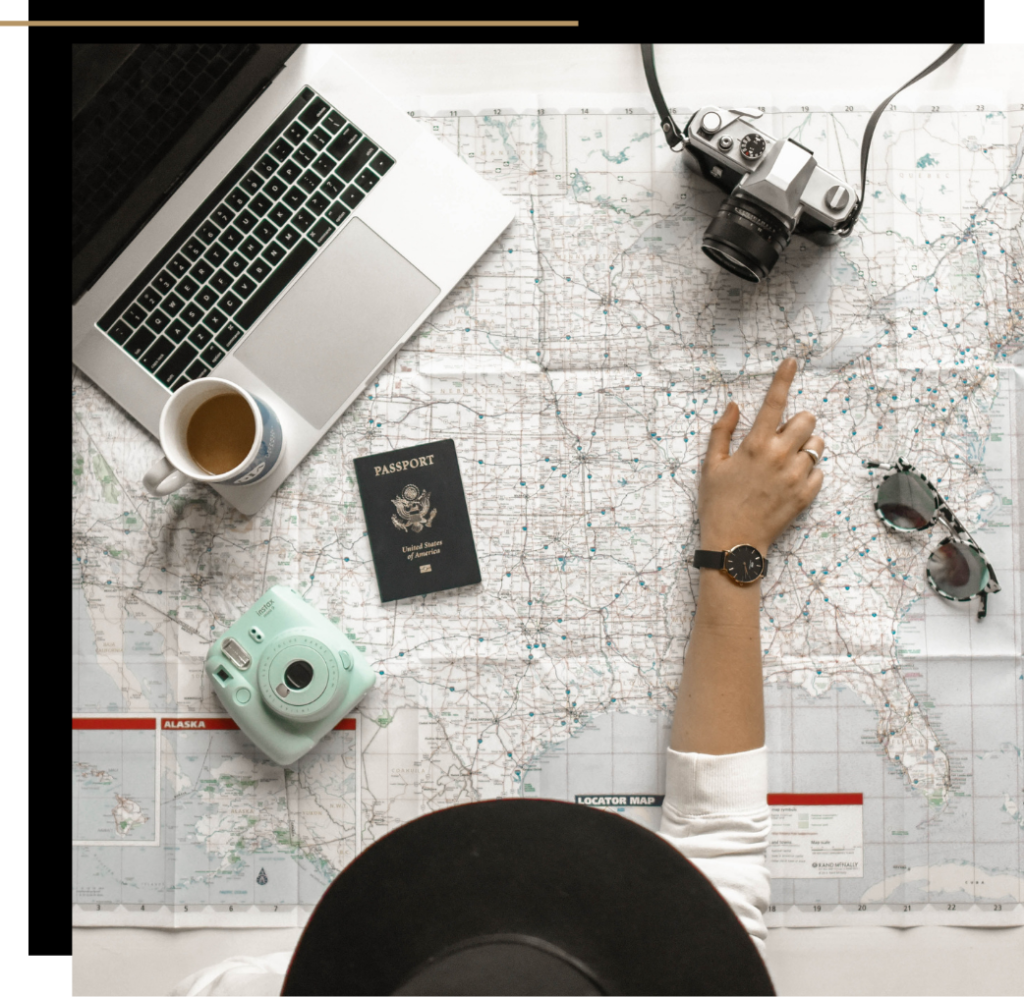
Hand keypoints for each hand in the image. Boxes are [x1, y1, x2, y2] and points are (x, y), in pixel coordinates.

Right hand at [697, 357, 823, 555]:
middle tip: (783, 436)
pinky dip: (808, 472)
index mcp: (754, 445)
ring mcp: (795, 477)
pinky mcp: (806, 495)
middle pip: (807, 420)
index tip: (792, 360)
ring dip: (806, 446)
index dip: (784, 378)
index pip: (774, 402)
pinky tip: (789, 481)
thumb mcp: (711, 465)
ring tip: (787, 460)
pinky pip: (819, 472)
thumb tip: (735, 405)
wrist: (734, 543)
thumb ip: (722, 431)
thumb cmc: (717, 503)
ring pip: (817, 445)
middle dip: (798, 422)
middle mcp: (779, 457)